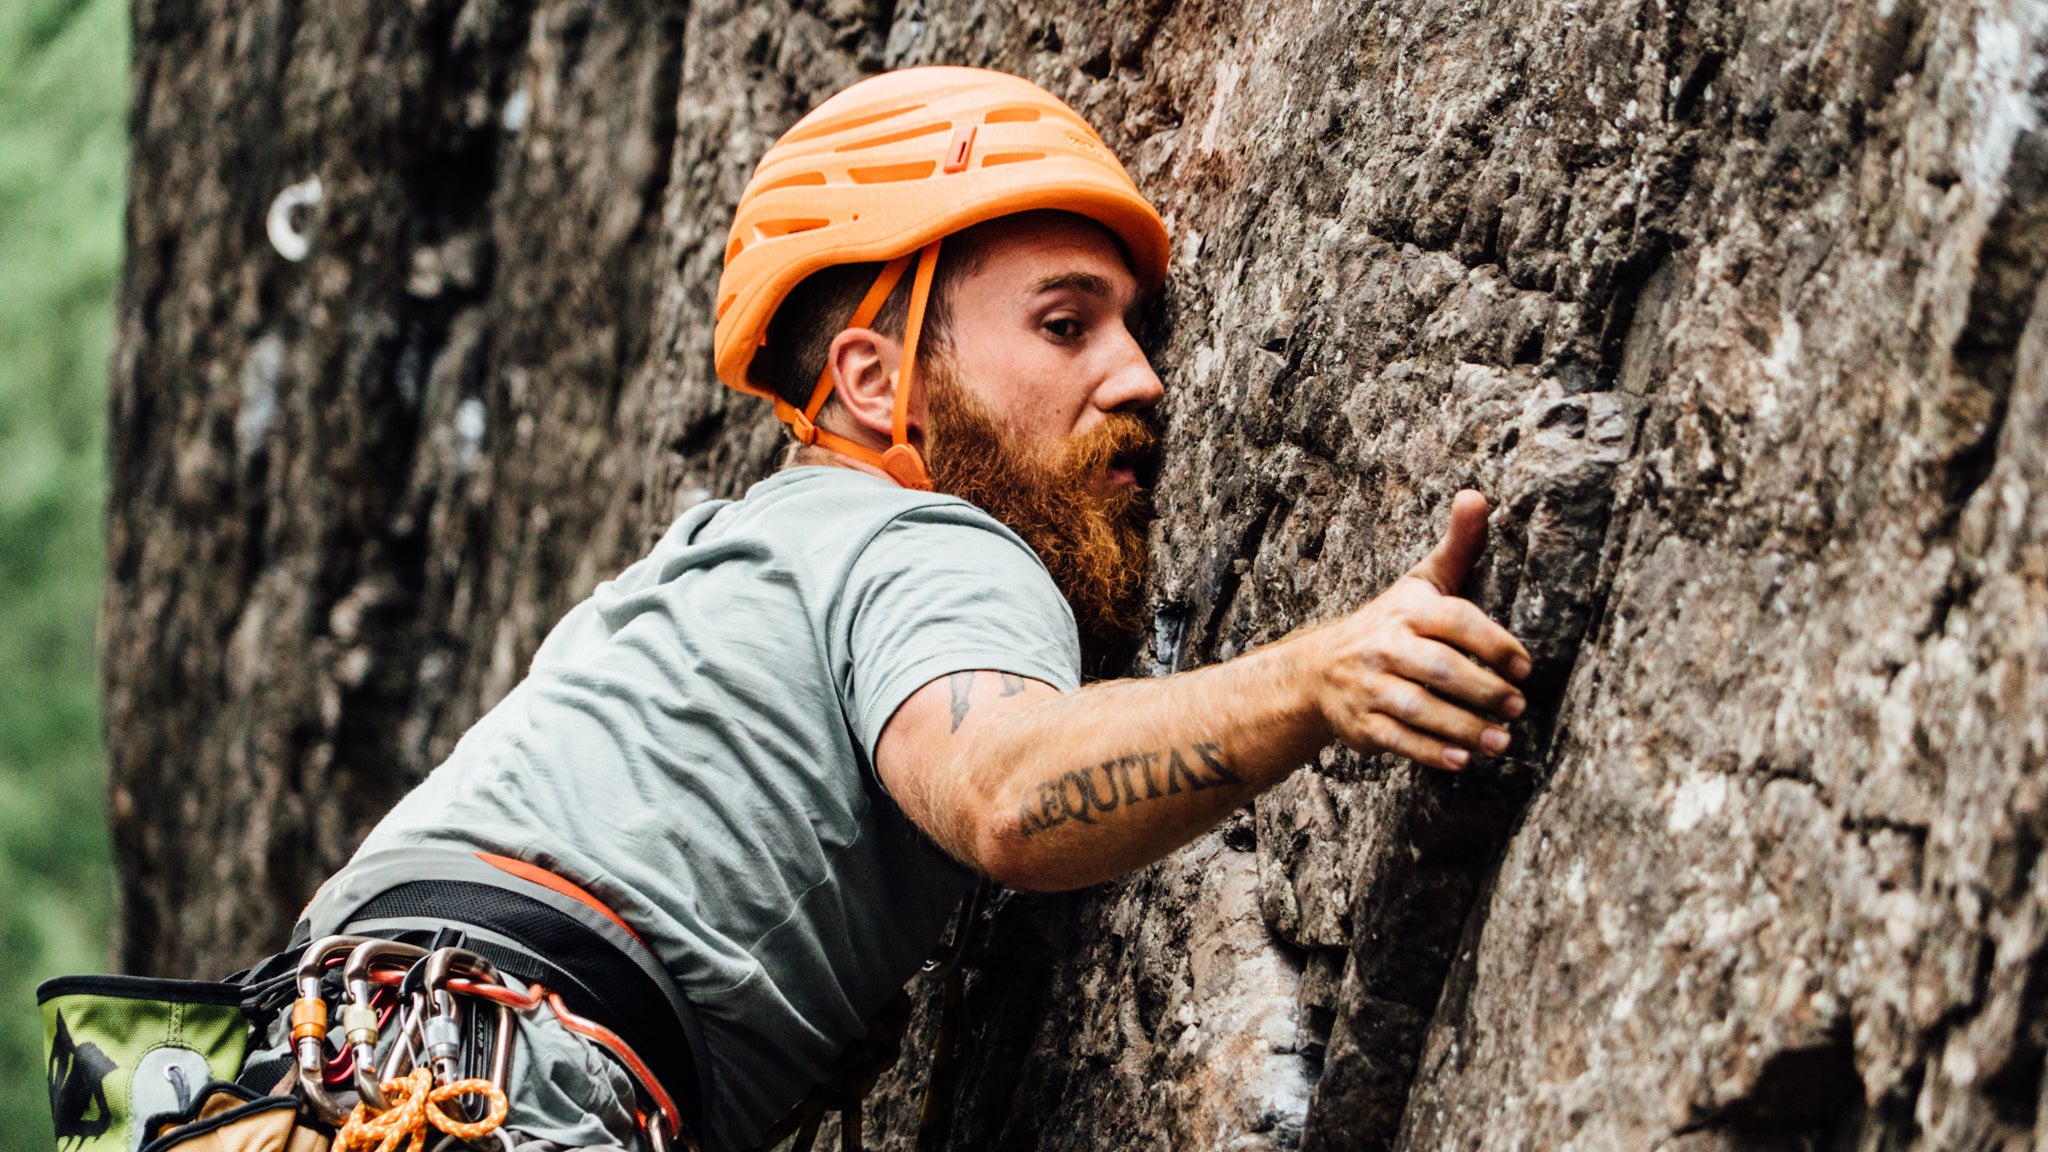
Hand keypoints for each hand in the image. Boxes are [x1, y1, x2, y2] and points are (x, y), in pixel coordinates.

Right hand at [1300, 490, 1531, 770]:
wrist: (1320, 670)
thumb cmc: (1391, 623)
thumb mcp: (1422, 582)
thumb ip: (1458, 545)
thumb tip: (1478, 495)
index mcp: (1408, 609)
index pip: (1456, 622)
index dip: (1495, 644)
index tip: (1524, 667)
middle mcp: (1384, 646)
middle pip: (1441, 670)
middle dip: (1485, 691)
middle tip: (1519, 707)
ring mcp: (1370, 687)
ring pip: (1421, 709)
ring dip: (1466, 729)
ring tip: (1504, 741)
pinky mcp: (1362, 725)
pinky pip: (1400, 741)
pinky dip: (1432, 753)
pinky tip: (1464, 760)